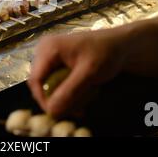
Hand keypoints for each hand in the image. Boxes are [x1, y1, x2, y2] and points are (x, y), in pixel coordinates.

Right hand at [28, 5, 157, 117]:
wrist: (122, 45)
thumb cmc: (106, 53)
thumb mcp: (89, 73)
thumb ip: (69, 91)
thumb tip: (51, 112)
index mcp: (48, 48)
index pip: (35, 80)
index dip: (43, 99)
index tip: (59, 113)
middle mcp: (44, 52)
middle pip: (42, 85)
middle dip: (61, 98)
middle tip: (81, 106)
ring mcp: (51, 58)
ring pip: (51, 88)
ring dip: (70, 96)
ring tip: (90, 92)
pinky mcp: (58, 64)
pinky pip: (58, 85)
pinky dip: (72, 92)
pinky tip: (88, 90)